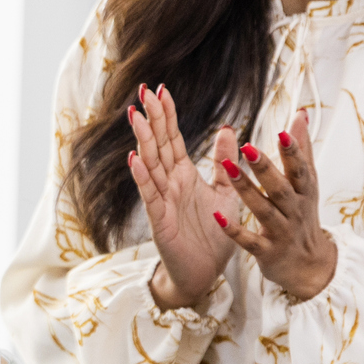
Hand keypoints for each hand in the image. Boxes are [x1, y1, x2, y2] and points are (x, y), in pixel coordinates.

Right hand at [126, 84, 236, 310]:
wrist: (205, 274)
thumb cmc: (212, 236)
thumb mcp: (227, 193)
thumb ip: (225, 163)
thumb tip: (228, 129)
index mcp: (184, 176)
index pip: (172, 139)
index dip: (167, 115)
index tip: (161, 89)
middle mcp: (169, 184)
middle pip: (158, 145)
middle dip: (151, 118)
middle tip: (143, 90)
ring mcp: (162, 202)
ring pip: (150, 166)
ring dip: (142, 141)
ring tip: (135, 116)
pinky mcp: (161, 222)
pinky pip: (151, 197)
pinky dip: (142, 178)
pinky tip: (136, 160)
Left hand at [213, 110, 336, 300]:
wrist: (309, 266)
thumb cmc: (303, 216)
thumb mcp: (307, 184)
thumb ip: (301, 149)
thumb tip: (301, 113)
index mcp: (304, 191)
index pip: (300, 168)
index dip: (293, 151)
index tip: (282, 131)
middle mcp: (295, 211)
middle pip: (280, 188)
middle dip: (266, 168)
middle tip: (248, 147)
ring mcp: (281, 232)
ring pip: (263, 210)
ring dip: (247, 191)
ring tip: (228, 169)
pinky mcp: (267, 252)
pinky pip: (249, 241)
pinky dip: (234, 230)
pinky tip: (217, 217)